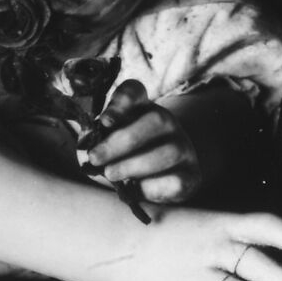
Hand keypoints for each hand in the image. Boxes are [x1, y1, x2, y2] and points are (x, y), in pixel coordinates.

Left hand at [79, 79, 200, 203]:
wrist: (164, 175)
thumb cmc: (129, 154)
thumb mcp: (113, 140)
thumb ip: (102, 138)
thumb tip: (89, 150)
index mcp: (143, 107)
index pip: (135, 91)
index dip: (121, 103)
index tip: (104, 121)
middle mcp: (167, 122)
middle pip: (155, 120)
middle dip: (121, 141)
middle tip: (96, 157)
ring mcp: (183, 147)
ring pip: (168, 152)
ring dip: (134, 165)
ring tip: (110, 173)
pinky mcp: (191, 174)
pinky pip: (176, 180)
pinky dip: (152, 187)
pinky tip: (135, 189)